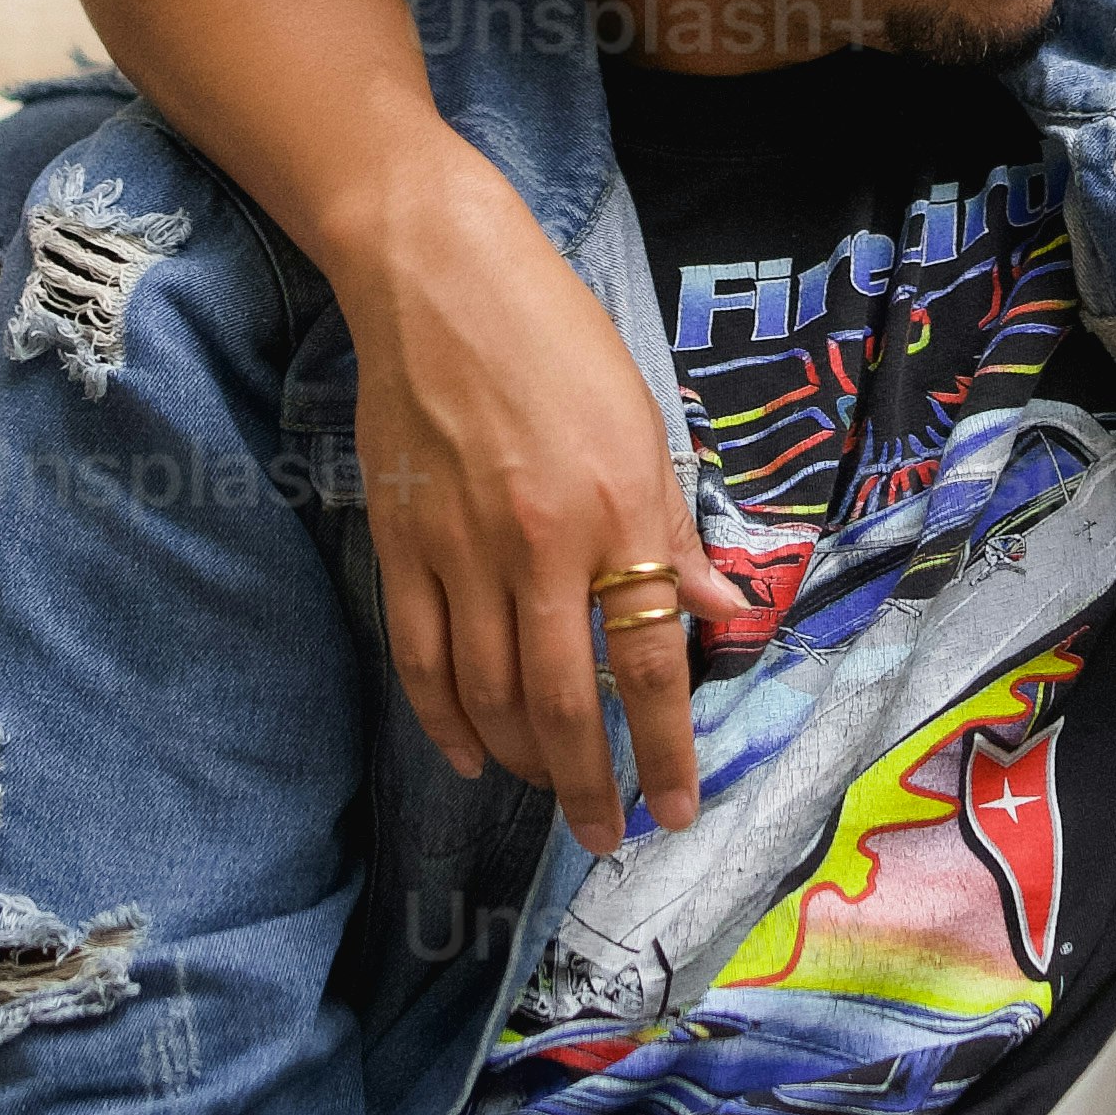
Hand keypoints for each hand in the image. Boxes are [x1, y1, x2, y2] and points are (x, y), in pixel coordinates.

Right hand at [339, 147, 743, 853]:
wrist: (439, 280)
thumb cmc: (558, 341)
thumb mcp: (643, 425)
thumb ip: (670, 529)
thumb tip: (714, 611)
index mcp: (614, 512)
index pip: (646, 664)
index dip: (664, 752)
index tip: (675, 810)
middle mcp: (539, 544)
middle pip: (563, 701)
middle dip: (588, 785)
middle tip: (604, 834)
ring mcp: (460, 548)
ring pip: (488, 694)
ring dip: (524, 762)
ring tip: (551, 791)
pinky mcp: (401, 542)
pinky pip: (422, 659)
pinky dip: (444, 722)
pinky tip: (472, 757)